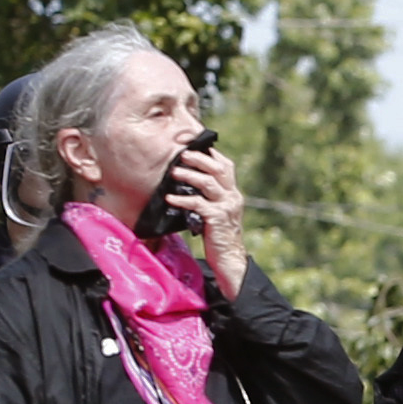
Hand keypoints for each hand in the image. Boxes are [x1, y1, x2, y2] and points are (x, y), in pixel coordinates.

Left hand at [164, 138, 247, 289]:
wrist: (229, 258)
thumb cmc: (218, 235)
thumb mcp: (216, 211)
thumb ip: (208, 196)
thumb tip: (186, 181)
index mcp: (232, 192)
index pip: (225, 165)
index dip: (210, 153)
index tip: (192, 145)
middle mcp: (232, 196)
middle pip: (219, 169)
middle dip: (199, 159)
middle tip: (181, 155)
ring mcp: (226, 207)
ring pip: (209, 183)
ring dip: (189, 175)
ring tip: (173, 172)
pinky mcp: (217, 218)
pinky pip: (198, 203)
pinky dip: (182, 199)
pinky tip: (170, 198)